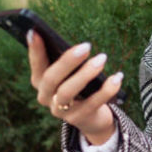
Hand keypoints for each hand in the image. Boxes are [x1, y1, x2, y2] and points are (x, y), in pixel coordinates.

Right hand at [27, 30, 123, 144]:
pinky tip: (117, 77)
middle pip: (51, 78)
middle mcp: (46, 96)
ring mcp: (60, 111)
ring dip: (86, 74)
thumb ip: (68, 62)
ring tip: (102, 58)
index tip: (35, 32)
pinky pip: (92, 104)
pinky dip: (106, 90)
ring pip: (67, 92)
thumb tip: (78, 46)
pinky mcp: (77, 119)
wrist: (91, 117)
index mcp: (40, 82)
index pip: (36, 65)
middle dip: (68, 61)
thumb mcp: (71, 74)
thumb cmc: (79, 86)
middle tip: (86, 46)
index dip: (34, 50)